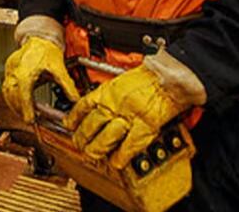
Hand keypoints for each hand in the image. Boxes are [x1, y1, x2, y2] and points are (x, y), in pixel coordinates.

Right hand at [1, 35, 79, 123]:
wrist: (39, 37)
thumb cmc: (46, 49)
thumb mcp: (59, 68)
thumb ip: (67, 85)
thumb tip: (75, 99)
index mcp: (25, 71)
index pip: (23, 95)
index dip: (26, 109)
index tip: (30, 120)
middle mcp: (15, 71)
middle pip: (13, 96)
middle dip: (20, 110)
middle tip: (29, 119)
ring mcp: (10, 70)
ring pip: (7, 92)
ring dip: (14, 105)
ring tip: (24, 113)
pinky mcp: (9, 69)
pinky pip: (6, 86)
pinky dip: (11, 97)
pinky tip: (18, 102)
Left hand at [64, 64, 189, 169]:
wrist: (169, 75)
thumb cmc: (150, 76)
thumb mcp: (121, 79)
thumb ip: (110, 94)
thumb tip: (100, 104)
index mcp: (108, 90)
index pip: (83, 106)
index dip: (74, 118)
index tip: (69, 125)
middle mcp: (114, 103)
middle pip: (92, 124)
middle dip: (82, 137)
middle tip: (80, 145)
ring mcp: (129, 115)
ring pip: (106, 136)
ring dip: (98, 148)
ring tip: (93, 155)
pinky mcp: (146, 125)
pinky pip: (130, 144)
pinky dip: (122, 155)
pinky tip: (117, 161)